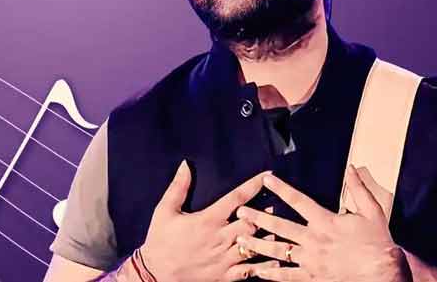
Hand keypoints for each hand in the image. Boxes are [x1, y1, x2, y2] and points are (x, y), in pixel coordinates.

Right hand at [139, 161, 279, 281]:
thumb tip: (185, 165)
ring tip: (280, 227)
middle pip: (251, 222)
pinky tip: (276, 259)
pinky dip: (264, 265)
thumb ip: (178, 187)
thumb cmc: (160, 239)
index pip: (236, 198)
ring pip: (254, 245)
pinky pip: (250, 270)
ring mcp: (224, 258)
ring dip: (268, 235)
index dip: (253, 185)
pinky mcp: (224, 275)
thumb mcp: (164, 210)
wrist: (155, 272)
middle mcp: (219, 238)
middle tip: (278, 202)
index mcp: (207, 220)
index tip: (267, 175)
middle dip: (266, 211)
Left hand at [236, 165, 411, 281]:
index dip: (281, 189)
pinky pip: (288, 276)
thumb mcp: (372, 211)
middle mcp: (314, 240)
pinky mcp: (313, 278)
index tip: (266, 180)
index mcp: (326, 221)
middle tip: (241, 212)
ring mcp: (311, 260)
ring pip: (278, 251)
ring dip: (257, 244)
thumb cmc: (379, 244)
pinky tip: (258, 271)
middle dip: (258, 218)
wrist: (385, 273)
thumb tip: (351, 169)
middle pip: (280, 226)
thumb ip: (358, 189)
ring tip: (241, 240)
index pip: (298, 201)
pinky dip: (272, 274)